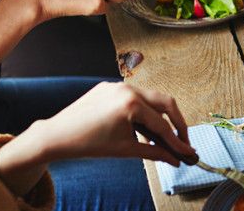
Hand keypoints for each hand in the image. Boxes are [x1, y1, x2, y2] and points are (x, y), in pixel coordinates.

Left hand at [28, 82, 194, 164]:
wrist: (56, 136)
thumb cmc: (87, 143)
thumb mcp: (125, 149)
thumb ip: (154, 153)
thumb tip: (174, 159)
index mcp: (131, 103)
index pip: (162, 125)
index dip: (177, 141)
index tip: (187, 152)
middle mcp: (127, 89)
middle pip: (165, 102)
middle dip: (177, 122)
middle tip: (183, 140)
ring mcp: (117, 85)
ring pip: (150, 98)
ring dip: (159, 116)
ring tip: (161, 137)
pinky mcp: (109, 86)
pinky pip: (134, 96)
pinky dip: (142, 110)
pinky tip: (142, 127)